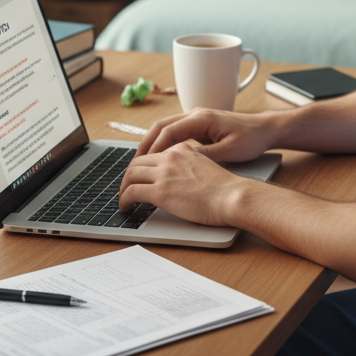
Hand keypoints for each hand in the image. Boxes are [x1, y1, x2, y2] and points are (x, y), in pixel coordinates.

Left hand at [117, 142, 245, 226]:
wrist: (232, 196)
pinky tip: (126, 206)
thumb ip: (189, 166)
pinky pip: (132, 192)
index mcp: (182, 149)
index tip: (140, 177)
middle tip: (126, 188)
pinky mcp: (160, 191)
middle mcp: (170, 157)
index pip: (154, 154)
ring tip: (123, 199)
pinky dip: (124, 199)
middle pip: (138, 162)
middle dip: (129, 176)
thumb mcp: (206, 166)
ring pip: (130, 175)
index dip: (142, 166)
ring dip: (123, 188)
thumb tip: (179, 178)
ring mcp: (164, 173)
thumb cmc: (226, 189)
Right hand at [135, 108, 279, 163]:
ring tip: (141, 162)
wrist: (266, 129)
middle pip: (161, 126)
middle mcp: (195, 114)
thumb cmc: (252, 139)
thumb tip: (182, 162)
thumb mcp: (230, 151)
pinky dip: (163, 143)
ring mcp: (196, 118)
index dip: (154, 149)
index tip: (143, 164)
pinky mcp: (199, 125)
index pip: (168, 131)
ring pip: (166, 128)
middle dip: (145, 144)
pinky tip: (159, 158)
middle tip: (134, 164)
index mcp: (201, 118)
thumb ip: (205, 156)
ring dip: (152, 143)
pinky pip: (175, 132)